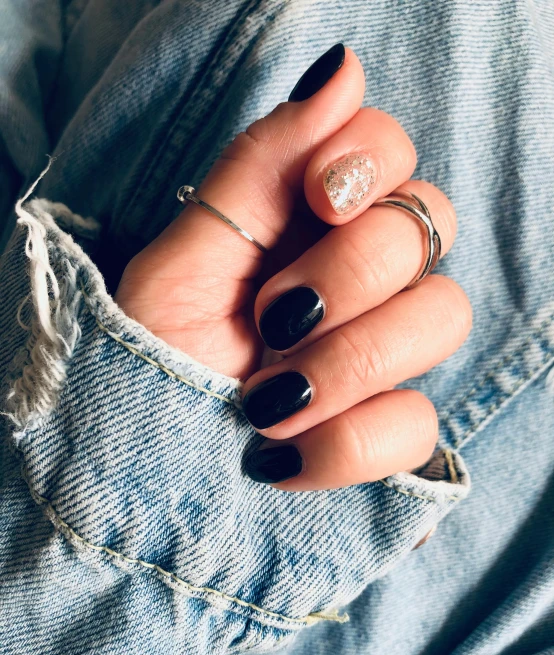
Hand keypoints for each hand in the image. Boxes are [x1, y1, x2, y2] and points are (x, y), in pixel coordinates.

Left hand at [115, 45, 470, 490]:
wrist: (137, 465)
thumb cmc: (148, 356)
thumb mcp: (184, 258)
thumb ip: (260, 168)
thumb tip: (340, 70)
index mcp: (306, 223)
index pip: (390, 150)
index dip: (366, 162)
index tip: (314, 199)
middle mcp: (355, 278)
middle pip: (429, 224)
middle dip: (348, 271)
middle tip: (272, 318)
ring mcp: (378, 355)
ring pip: (444, 316)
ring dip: (348, 361)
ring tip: (265, 401)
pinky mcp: (386, 430)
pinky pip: (420, 423)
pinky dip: (347, 443)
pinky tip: (280, 454)